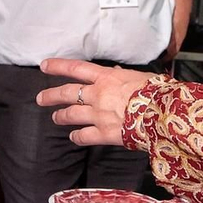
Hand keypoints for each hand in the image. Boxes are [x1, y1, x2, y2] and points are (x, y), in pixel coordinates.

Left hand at [37, 59, 154, 146]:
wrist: (162, 113)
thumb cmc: (156, 92)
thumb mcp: (140, 76)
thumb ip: (123, 75)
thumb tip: (116, 71)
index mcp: (106, 78)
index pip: (75, 69)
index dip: (58, 67)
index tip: (44, 66)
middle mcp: (97, 95)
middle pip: (67, 93)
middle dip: (51, 96)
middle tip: (41, 98)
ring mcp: (98, 115)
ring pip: (71, 115)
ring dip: (61, 116)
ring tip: (55, 118)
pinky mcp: (104, 134)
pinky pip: (84, 136)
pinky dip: (76, 137)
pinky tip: (73, 137)